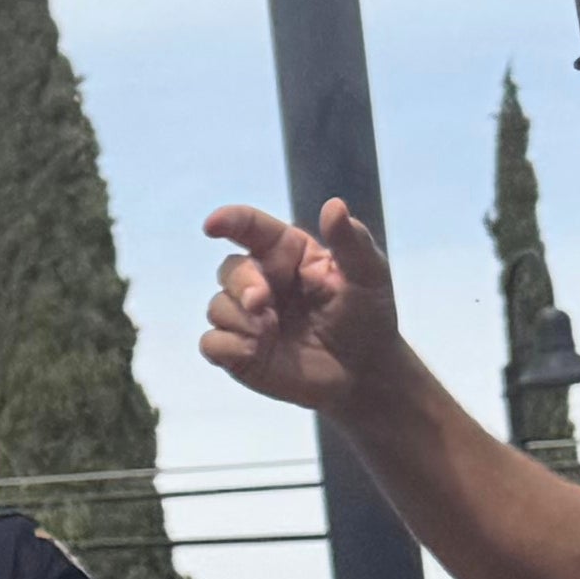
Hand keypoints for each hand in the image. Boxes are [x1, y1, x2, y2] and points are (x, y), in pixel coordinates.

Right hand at [198, 197, 409, 421]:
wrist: (364, 373)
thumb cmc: (368, 317)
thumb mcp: (369, 275)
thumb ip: (351, 241)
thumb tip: (333, 205)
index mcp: (288, 254)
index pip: (251, 228)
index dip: (229, 221)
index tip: (213, 226)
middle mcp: (262, 281)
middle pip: (229, 270)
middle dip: (242, 284)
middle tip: (261, 302)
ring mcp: (247, 318)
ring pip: (216, 306)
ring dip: (240, 319)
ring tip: (271, 334)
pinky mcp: (237, 352)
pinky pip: (210, 343)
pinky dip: (228, 346)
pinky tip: (255, 352)